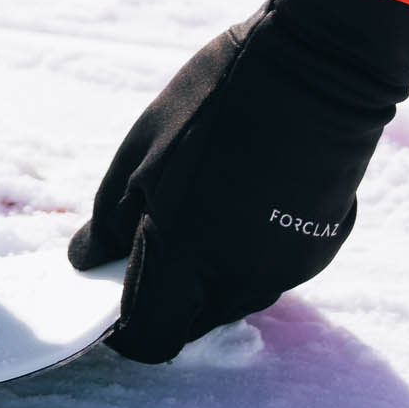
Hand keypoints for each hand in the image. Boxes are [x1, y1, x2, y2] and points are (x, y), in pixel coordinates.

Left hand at [73, 0, 408, 360]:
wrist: (319, 69)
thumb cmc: (219, 102)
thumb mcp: (142, 151)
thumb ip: (110, 221)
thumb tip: (89, 262)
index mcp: (188, 258)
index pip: (150, 338)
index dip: (126, 326)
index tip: (111, 295)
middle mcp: (241, 282)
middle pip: (192, 320)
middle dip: (166, 293)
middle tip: (154, 231)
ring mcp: (286, 270)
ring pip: (232, 296)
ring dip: (209, 272)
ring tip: (204, 200)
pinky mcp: (319, 251)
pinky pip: (268, 270)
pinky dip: (249, 250)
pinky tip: (249, 195)